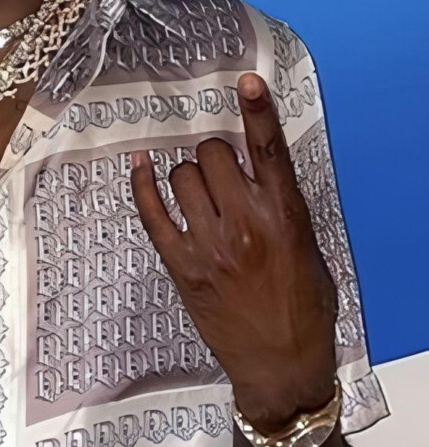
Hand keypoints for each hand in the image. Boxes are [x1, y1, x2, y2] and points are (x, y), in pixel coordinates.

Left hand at [130, 72, 338, 433]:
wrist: (282, 365)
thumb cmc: (303, 307)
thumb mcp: (307, 248)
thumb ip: (280, 205)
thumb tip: (252, 170)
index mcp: (284, 217)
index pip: (268, 151)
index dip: (257, 111)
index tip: (246, 80)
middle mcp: (246, 225)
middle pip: (211, 155)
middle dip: (213, 154)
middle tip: (220, 172)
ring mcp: (209, 246)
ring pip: (181, 177)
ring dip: (187, 176)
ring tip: (200, 195)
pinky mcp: (182, 267)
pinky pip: (152, 215)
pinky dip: (143, 187)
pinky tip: (139, 167)